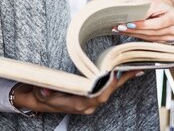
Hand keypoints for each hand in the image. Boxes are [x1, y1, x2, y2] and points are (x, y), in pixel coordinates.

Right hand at [11, 71, 141, 114]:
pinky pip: (106, 88)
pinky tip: (124, 72)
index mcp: (78, 105)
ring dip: (121, 79)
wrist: (39, 101)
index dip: (107, 87)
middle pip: (108, 92)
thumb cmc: (42, 96)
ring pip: (109, 90)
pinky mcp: (90, 97)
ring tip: (134, 67)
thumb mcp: (40, 93)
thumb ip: (43, 92)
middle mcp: (87, 105)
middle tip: (134, 68)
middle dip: (121, 81)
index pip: (97, 97)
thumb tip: (45, 89)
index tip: (115, 75)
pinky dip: (115, 80)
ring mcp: (90, 102)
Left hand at [112, 0, 173, 42]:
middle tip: (120, 27)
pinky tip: (127, 32)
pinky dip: (136, 36)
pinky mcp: (163, 41)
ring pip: (149, 38)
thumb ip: (144, 11)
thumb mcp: (154, 3)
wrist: (168, 9)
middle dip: (134, 30)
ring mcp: (170, 37)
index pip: (157, 24)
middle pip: (152, 32)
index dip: (143, 25)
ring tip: (120, 30)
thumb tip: (130, 17)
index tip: (130, 23)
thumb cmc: (160, 5)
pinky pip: (148, 40)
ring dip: (133, 34)